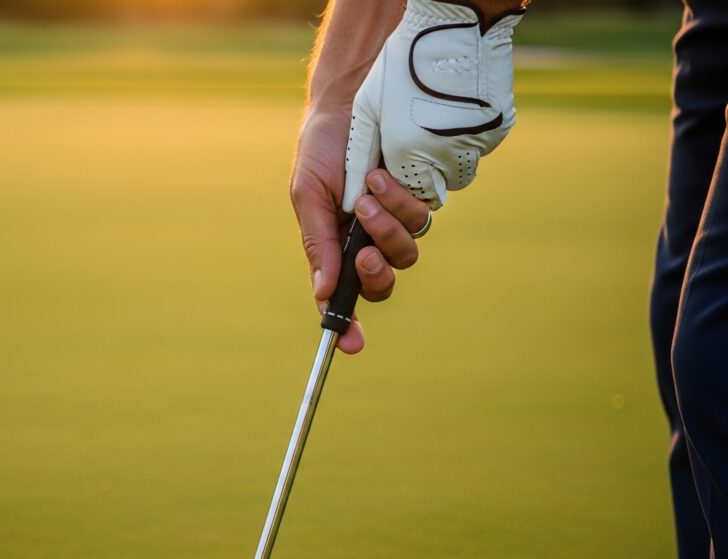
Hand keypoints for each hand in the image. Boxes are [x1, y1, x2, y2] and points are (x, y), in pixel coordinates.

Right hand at [291, 109, 431, 353]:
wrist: (350, 99)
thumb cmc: (324, 149)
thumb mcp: (308, 195)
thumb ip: (318, 243)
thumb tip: (324, 293)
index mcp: (336, 246)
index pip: (344, 296)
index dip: (347, 325)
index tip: (350, 345)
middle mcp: (368, 239)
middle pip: (382, 283)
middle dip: (375, 273)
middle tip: (363, 250)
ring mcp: (397, 221)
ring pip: (406, 253)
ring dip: (386, 228)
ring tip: (367, 192)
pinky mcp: (421, 198)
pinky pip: (422, 218)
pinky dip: (400, 202)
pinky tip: (381, 176)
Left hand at [344, 0, 523, 211]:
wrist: (456, 26)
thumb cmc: (403, 63)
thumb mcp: (368, 107)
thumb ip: (359, 156)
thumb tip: (350, 198)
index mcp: (407, 152)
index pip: (403, 193)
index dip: (397, 184)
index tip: (393, 162)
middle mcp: (443, 156)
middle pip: (433, 192)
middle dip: (422, 177)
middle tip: (414, 145)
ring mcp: (475, 145)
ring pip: (459, 173)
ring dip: (446, 160)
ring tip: (435, 123)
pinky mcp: (498, 131)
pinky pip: (480, 148)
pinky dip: (468, 138)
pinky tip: (456, 109)